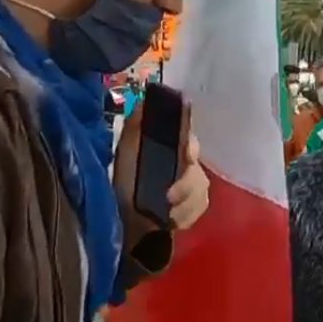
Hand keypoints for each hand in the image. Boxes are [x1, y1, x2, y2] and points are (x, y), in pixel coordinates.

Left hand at [113, 101, 208, 230]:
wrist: (121, 218)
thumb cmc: (124, 181)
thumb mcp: (125, 152)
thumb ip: (135, 128)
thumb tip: (144, 100)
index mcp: (171, 145)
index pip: (190, 138)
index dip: (191, 144)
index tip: (187, 154)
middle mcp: (186, 162)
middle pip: (199, 169)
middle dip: (186, 185)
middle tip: (169, 197)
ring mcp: (193, 185)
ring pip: (202, 190)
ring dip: (186, 204)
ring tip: (169, 214)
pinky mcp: (194, 206)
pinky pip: (201, 208)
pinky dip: (188, 216)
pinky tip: (174, 221)